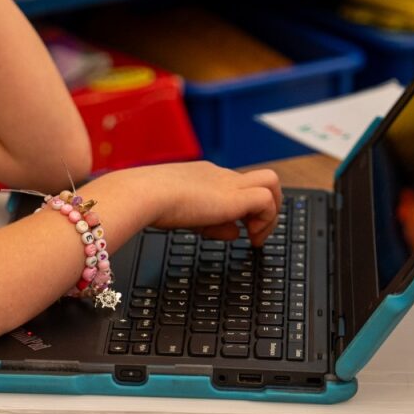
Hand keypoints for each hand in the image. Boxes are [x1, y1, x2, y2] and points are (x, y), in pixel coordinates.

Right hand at [135, 161, 282, 245]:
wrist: (143, 193)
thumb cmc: (149, 203)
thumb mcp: (183, 216)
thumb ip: (211, 224)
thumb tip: (235, 233)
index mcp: (202, 176)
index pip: (233, 186)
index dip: (240, 208)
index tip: (232, 229)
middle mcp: (219, 175)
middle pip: (258, 180)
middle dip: (264, 208)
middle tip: (254, 234)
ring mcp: (228, 182)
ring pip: (271, 182)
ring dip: (271, 212)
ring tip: (256, 237)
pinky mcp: (235, 195)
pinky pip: (267, 201)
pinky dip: (265, 221)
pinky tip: (250, 238)